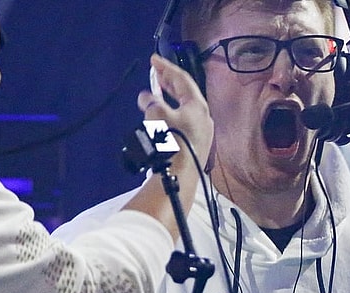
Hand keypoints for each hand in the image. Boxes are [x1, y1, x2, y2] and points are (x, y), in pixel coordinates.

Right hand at [137, 54, 212, 170]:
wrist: (180, 175)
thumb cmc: (171, 143)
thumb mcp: (157, 116)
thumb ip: (150, 102)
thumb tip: (146, 98)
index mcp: (197, 105)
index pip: (182, 79)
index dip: (166, 67)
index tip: (153, 60)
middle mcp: (203, 116)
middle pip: (185, 93)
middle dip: (168, 82)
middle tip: (156, 72)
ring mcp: (202, 131)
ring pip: (184, 108)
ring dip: (168, 98)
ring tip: (156, 93)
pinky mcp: (196, 144)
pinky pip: (183, 121)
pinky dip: (171, 113)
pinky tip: (162, 118)